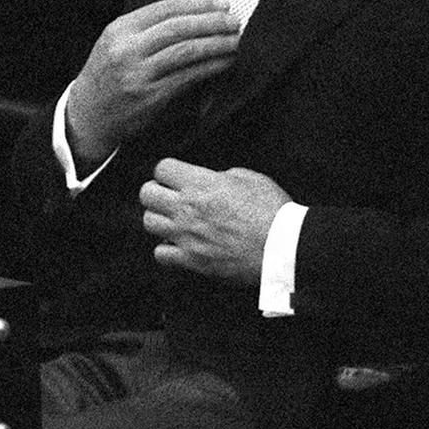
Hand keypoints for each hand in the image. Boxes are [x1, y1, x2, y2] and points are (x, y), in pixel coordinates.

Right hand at [65, 0, 238, 168]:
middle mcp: (127, 49)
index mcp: (119, 29)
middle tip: (234, 20)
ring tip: (235, 39)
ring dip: (216, 44)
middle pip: (178, 28)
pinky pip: (188, 76)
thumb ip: (146, 29)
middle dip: (211, 22)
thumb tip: (195, 16)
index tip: (221, 4)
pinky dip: (210, 67)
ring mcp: (138, 74)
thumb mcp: (116, 43)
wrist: (87, 116)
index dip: (197, 4)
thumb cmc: (107, 77)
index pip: (165, 8)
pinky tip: (224, 62)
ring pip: (186, 51)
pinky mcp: (151, 97)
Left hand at [139, 158, 290, 285]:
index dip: (168, 171)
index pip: (162, 168)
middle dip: (156, 191)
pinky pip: (160, 253)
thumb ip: (223, 176)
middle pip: (146, 194)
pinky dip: (166, 249)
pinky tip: (180, 245)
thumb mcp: (250, 178)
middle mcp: (187, 208)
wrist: (282, 248)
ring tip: (174, 220)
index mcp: (201, 184)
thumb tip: (213, 180)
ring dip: (159, 219)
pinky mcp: (191, 260)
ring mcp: (186, 236)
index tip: (175, 176)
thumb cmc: (272, 212)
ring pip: (148, 222)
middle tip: (169, 196)